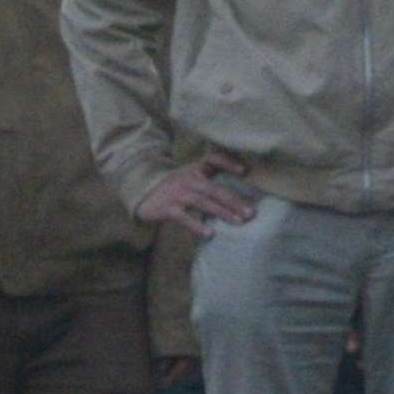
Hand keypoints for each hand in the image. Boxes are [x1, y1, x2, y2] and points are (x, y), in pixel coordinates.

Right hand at [134, 157, 262, 236]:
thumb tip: (237, 192)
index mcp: (195, 170)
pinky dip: (197, 225)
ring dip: (222, 212)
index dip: (227, 162)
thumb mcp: (189, 176)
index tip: (244, 171)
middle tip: (251, 212)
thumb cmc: (173, 187)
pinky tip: (210, 234)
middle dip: (234, 201)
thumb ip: (209, 178)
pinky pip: (184, 217)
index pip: (212, 159)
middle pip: (214, 189)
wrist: (142, 193)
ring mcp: (178, 194)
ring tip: (238, 222)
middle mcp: (188, 179)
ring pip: (203, 202)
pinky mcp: (168, 208)